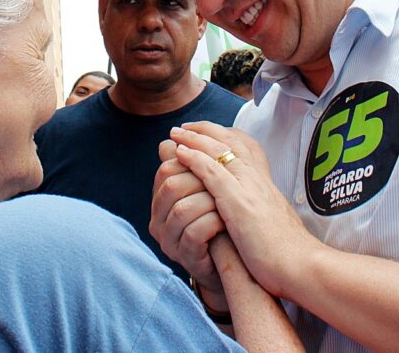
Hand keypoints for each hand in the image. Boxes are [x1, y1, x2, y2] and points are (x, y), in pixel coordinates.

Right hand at [150, 139, 226, 308]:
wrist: (238, 261)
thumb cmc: (223, 220)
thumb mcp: (209, 189)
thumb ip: (193, 165)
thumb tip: (172, 137)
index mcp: (161, 198)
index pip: (166, 169)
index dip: (191, 161)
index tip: (216, 160)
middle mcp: (159, 219)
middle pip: (171, 185)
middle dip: (200, 179)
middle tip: (223, 180)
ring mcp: (170, 240)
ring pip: (182, 209)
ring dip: (209, 201)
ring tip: (227, 202)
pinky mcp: (185, 258)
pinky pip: (194, 233)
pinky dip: (213, 223)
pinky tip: (226, 222)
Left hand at [169, 121, 318, 297]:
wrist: (302, 266)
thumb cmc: (287, 253)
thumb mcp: (270, 223)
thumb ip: (257, 211)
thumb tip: (247, 212)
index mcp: (265, 183)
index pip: (245, 147)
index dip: (223, 136)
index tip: (204, 132)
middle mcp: (258, 179)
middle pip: (230, 141)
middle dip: (205, 130)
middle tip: (184, 127)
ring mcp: (249, 187)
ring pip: (219, 150)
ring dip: (194, 139)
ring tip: (175, 133)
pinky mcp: (239, 202)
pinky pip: (213, 172)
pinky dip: (194, 159)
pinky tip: (179, 154)